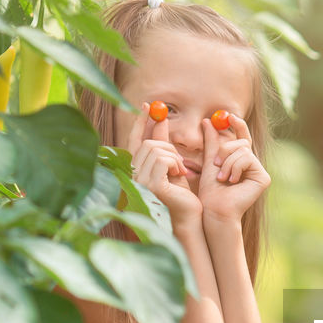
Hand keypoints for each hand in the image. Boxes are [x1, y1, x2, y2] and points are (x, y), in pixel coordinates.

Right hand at [127, 103, 199, 220]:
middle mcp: (132, 175)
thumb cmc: (182, 194)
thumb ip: (164, 144)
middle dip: (168, 146)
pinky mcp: (151, 186)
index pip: (134, 140)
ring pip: (155, 149)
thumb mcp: (172, 164)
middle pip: (147, 143)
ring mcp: (139, 182)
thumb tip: (161, 119)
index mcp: (136, 169)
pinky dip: (175, 163)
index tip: (149, 106)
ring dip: (174, 156)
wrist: (190, 217)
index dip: (141, 122)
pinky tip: (180, 175)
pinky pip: (163, 159)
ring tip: (180, 171)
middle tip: (179, 161)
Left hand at [196, 113, 269, 221]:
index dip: (238, 125)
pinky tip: (232, 182)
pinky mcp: (263, 177)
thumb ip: (211, 142)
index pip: (242, 137)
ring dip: (228, 163)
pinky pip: (248, 159)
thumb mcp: (209, 162)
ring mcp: (259, 171)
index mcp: (240, 160)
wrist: (215, 208)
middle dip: (225, 151)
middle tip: (216, 164)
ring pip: (244, 151)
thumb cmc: (211, 190)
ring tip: (223, 178)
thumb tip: (207, 121)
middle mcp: (252, 164)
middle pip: (241, 143)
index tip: (229, 115)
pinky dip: (235, 168)